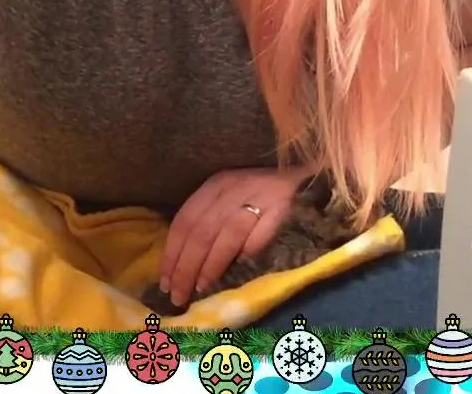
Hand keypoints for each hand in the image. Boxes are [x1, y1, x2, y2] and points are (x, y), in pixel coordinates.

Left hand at [159, 166, 308, 306]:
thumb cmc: (261, 193)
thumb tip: (182, 264)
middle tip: (178, 294)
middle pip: (202, 232)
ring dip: (211, 266)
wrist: (307, 176)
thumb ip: (208, 222)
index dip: (172, 254)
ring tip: (201, 288)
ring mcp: (259, 196)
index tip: (165, 281)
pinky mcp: (283, 207)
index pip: (185, 221)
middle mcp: (234, 187)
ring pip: (226, 235)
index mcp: (215, 185)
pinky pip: (260, 235)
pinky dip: (248, 252)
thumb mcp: (229, 198)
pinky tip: (239, 268)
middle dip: (186, 267)